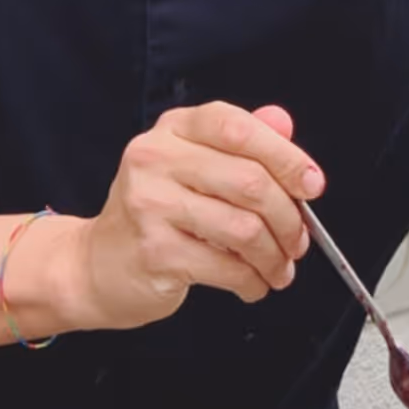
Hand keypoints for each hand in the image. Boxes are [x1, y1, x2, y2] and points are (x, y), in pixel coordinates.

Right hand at [62, 102, 323, 328]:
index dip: (286, 157)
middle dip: (289, 218)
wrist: (96, 263)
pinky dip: (252, 281)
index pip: (238, 128)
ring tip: (278, 268)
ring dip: (274, 256)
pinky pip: (227, 267)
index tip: (312, 184)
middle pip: (250, 182)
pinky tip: (252, 283)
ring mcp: (151, 204)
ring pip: (244, 228)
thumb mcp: (193, 165)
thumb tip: (284, 125)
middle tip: (299, 241)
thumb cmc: (155, 213)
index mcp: (174, 129)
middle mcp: (156, 159)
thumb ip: (240, 142)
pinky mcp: (155, 251)